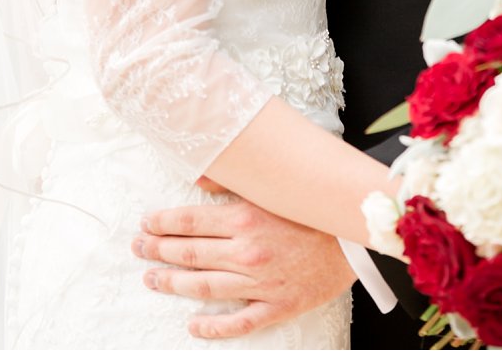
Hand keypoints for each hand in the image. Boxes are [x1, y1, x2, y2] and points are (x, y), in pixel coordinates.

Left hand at [135, 184, 354, 340]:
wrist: (363, 235)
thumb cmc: (319, 208)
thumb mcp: (279, 185)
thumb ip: (238, 181)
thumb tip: (200, 175)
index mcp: (247, 218)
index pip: (189, 221)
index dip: (162, 223)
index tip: (145, 223)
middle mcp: (248, 251)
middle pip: (189, 253)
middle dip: (158, 250)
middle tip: (139, 248)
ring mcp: (261, 281)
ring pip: (203, 286)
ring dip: (172, 283)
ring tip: (152, 279)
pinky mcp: (278, 305)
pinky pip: (238, 321)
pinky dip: (212, 326)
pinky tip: (193, 324)